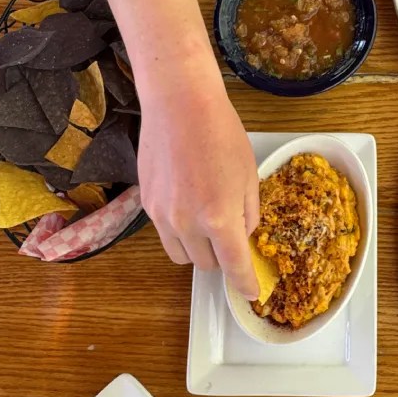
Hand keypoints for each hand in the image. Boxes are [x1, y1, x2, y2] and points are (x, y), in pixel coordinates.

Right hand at [94, 0, 258, 298]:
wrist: (180, 104)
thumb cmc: (222, 133)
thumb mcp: (248, 174)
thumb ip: (248, 212)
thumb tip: (243, 236)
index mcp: (220, 217)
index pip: (234, 266)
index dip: (244, 284)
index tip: (251, 292)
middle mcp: (188, 224)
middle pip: (206, 264)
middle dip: (222, 256)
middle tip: (230, 232)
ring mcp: (162, 216)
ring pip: (182, 254)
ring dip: (198, 248)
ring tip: (207, 219)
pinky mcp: (145, 204)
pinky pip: (165, 234)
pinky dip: (180, 230)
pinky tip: (188, 202)